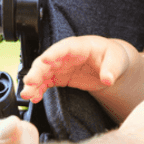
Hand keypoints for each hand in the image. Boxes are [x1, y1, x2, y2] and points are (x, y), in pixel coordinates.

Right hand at [20, 36, 135, 100]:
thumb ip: (111, 69)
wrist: (111, 65)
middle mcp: (67, 54)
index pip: (65, 48)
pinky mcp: (60, 76)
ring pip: (43, 72)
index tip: (44, 60)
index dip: (54, 53)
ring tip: (27, 94)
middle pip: (48, 60)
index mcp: (80, 46)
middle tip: (30, 83)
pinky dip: (39, 89)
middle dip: (37, 71)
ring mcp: (61, 65)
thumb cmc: (113, 57)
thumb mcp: (116, 61)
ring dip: (34, 82)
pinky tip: (34, 98)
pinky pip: (46, 82)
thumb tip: (108, 78)